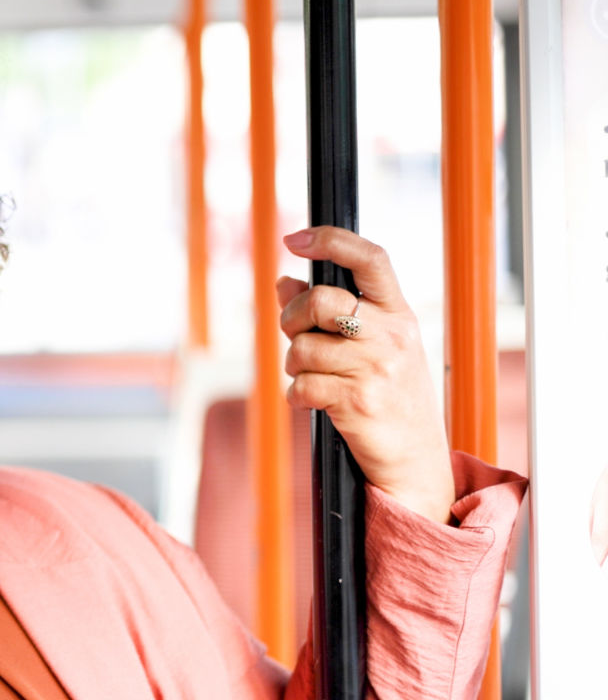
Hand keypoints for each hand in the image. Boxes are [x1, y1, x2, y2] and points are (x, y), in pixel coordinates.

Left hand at [276, 226, 454, 523]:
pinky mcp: (357, 401)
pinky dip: (297, 396)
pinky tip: (314, 403)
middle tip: (294, 335)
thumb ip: (329, 313)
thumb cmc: (388, 398)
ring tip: (313, 379)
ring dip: (293, 365)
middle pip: (320, 299)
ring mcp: (377, 367)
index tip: (295, 238)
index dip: (331, 240)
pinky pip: (300, 385)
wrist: (414, 461)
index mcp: (399, 313)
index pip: (371, 258)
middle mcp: (392, 334)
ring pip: (302, 347)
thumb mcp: (372, 347)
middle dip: (291, 317)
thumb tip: (284, 281)